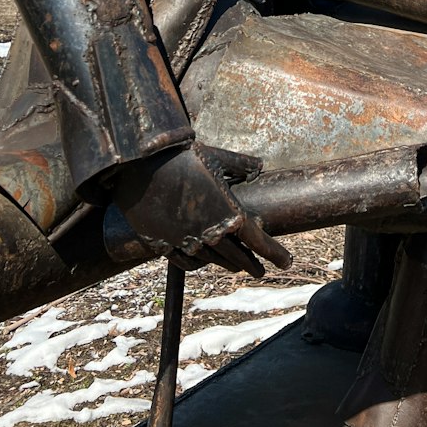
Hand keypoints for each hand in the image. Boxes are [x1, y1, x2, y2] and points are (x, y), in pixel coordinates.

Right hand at [113, 142, 291, 276]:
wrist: (140, 166)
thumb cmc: (182, 157)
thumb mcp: (217, 157)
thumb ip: (241, 164)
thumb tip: (259, 166)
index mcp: (228, 214)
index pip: (258, 241)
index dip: (274, 253)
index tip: (286, 262)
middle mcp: (209, 233)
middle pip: (237, 256)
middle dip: (252, 263)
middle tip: (262, 269)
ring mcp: (185, 241)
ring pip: (213, 260)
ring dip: (228, 264)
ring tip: (237, 266)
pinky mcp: (163, 244)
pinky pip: (186, 261)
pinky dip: (199, 263)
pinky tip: (204, 261)